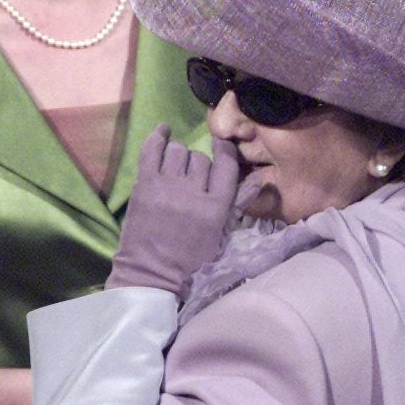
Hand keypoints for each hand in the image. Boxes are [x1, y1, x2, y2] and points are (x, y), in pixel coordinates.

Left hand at [107, 125, 239, 295]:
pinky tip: (164, 132)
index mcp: (216, 208)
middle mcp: (193, 193)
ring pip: (179, 150)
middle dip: (199, 165)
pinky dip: (158, 137)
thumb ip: (239, 204)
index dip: (225, 151)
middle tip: (192, 180)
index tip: (222, 149)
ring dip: (179, 156)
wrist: (151, 272)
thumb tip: (260, 178)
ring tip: (175, 169)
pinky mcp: (144, 184)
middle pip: (201, 158)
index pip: (227, 165)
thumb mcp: (222, 235)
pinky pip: (152, 149)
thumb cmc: (191, 258)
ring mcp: (166, 186)